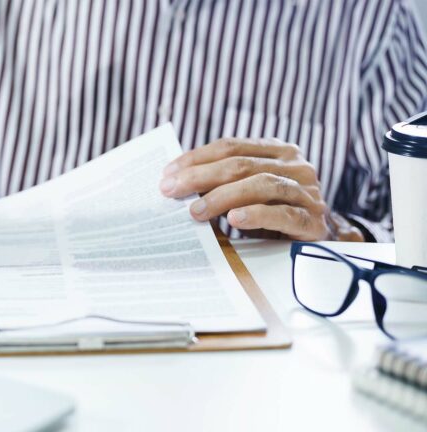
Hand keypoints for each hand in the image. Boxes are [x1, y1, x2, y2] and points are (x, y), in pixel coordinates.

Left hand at [158, 137, 362, 240]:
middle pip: (241, 164)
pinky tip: (234, 219)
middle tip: (170, 191)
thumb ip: (223, 183)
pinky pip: (283, 214)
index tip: (167, 174)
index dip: (197, 158)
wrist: (319, 244)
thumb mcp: (249, 193)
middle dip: (200, 177)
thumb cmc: (273, 215)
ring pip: (260, 185)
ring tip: (195, 211)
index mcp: (277, 151)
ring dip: (222, 196)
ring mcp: (307, 192)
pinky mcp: (313, 221)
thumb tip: (175, 184)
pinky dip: (256, 214)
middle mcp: (295, 166)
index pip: (231, 146)